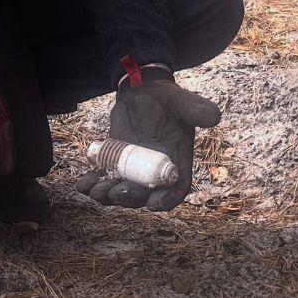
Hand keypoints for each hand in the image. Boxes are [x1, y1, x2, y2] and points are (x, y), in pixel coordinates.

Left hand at [77, 63, 220, 211]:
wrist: (145, 93)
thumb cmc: (169, 100)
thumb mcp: (183, 103)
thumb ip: (197, 110)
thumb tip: (214, 116)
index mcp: (177, 163)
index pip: (175, 190)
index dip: (166, 200)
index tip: (153, 204)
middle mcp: (156, 171)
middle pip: (144, 194)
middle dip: (130, 197)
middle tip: (116, 192)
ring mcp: (134, 168)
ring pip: (122, 190)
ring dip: (108, 195)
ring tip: (96, 191)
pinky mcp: (116, 161)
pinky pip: (105, 177)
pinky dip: (93, 183)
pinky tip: (83, 185)